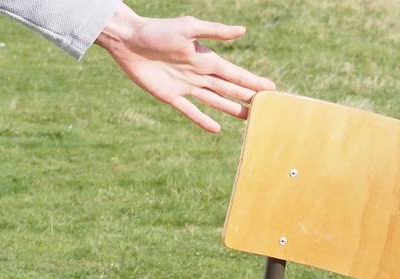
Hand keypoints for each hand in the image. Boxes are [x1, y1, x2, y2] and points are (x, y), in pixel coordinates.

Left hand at [95, 6, 275, 132]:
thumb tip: (242, 31)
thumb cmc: (158, 30)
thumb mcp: (188, 27)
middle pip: (228, 88)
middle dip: (246, 97)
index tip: (270, 89)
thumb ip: (215, 32)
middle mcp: (198, 73)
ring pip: (214, 100)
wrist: (129, 41)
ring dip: (231, 109)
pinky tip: (217, 130)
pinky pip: (191, 111)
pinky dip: (203, 120)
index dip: (252, 81)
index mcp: (205, 57)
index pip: (234, 73)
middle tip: (264, 108)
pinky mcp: (171, 96)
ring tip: (247, 118)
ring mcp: (186, 86)